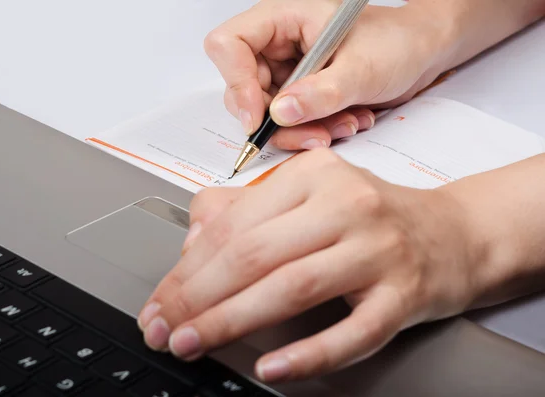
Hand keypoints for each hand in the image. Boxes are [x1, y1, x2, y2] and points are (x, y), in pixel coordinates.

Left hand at [137, 148, 487, 381]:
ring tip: (194, 343)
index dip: (186, 269)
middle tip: (165, 329)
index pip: (233, 224)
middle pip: (254, 254)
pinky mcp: (404, 294)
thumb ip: (245, 208)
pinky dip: (309, 353)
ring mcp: (378, 249)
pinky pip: (352, 330)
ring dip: (232, 321)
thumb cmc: (372, 216)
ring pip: (292, 287)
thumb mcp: (308, 194)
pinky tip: (271, 367)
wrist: (453, 233)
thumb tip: (192, 241)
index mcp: (313, 175)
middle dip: (197, 298)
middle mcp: (346, 204)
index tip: (159, 302)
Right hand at [204, 0, 453, 149]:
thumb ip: (321, 93)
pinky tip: (345, 121)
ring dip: (301, 130)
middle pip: (242, 87)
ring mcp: (287, 70)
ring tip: (342, 125)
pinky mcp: (299, 92)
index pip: (229, 44)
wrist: (422, 53)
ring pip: (267, 112)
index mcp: (284, 18)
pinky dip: (314, 131)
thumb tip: (280, 113)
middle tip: (312, 134)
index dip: (236, 82)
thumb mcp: (362, 69)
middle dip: (277, 120)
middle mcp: (278, 44)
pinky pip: (290, 122)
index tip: (257, 118)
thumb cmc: (398, 42)